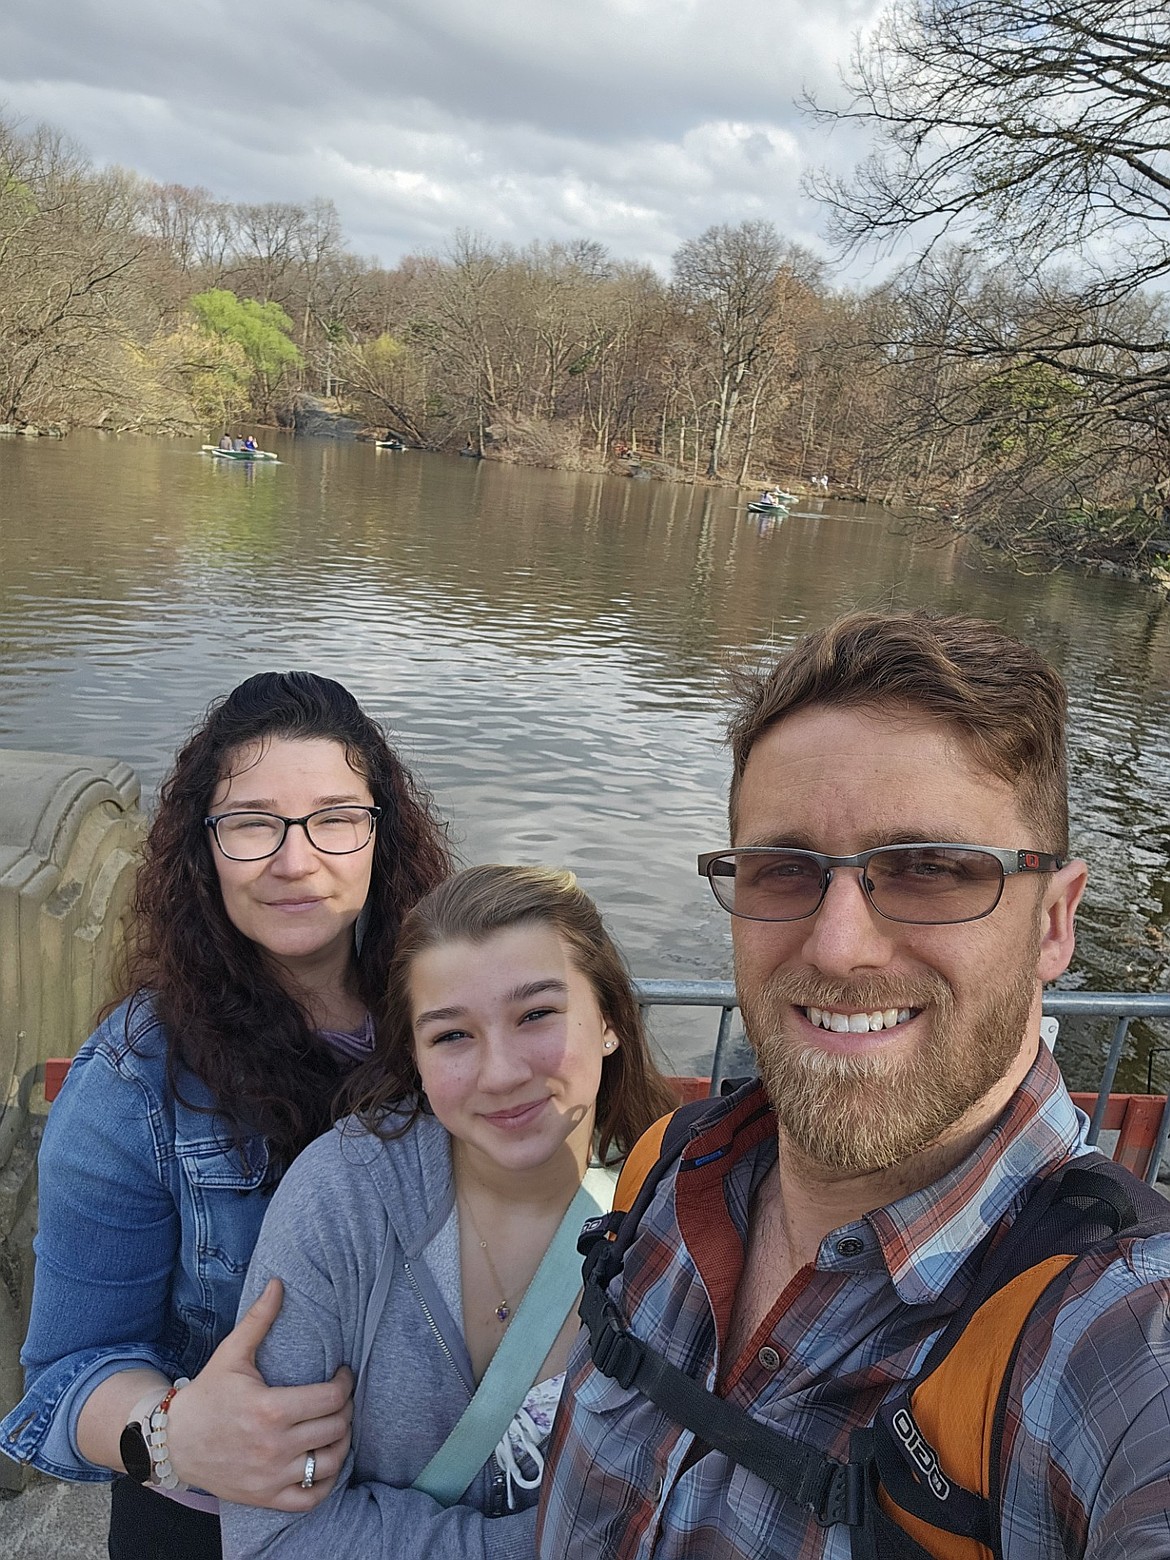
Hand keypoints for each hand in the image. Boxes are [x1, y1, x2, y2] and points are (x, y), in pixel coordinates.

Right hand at [164, 1278, 353, 1509]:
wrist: (174, 1443)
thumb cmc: (207, 1394)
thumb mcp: (232, 1354)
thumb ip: (259, 1319)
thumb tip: (278, 1282)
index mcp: (270, 1409)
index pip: (331, 1398)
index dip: (345, 1383)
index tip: (342, 1374)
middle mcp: (274, 1446)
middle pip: (336, 1428)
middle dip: (345, 1408)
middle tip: (339, 1397)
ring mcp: (271, 1476)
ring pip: (331, 1463)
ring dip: (341, 1442)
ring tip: (336, 1425)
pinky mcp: (266, 1498)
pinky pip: (311, 1499)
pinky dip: (326, 1482)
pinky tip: (325, 1461)